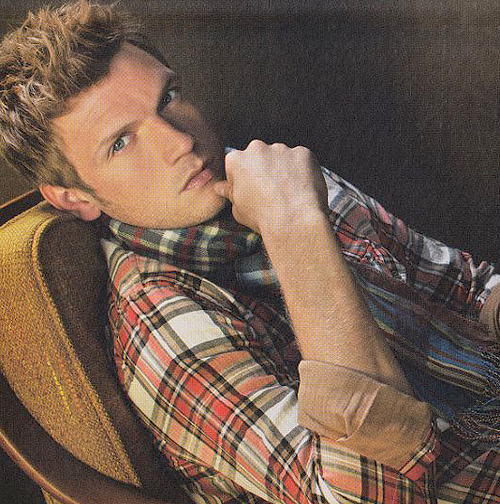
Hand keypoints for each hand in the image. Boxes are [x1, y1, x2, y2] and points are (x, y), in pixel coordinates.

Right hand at [213, 140, 327, 232]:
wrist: (294, 220)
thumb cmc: (262, 217)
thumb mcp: (238, 209)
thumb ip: (230, 193)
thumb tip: (221, 187)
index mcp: (236, 160)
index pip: (236, 164)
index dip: (242, 178)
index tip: (250, 190)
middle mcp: (257, 148)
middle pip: (259, 156)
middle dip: (263, 169)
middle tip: (270, 190)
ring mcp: (282, 149)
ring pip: (281, 156)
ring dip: (282, 168)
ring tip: (288, 191)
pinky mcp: (303, 153)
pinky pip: (300, 159)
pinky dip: (301, 170)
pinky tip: (302, 188)